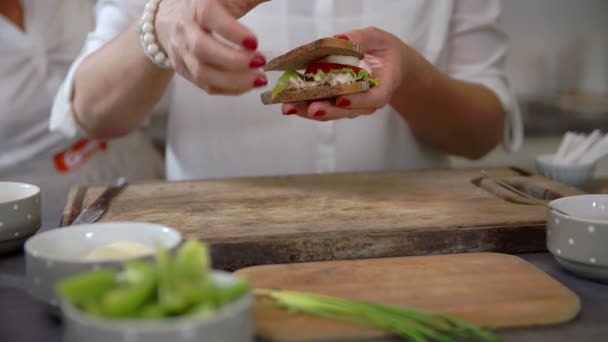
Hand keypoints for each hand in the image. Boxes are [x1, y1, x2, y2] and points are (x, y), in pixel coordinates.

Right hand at [156, 0, 269, 94]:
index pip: (209, 16)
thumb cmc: (206, 5)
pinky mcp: (184, 71)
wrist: (169, 17)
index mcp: (197, 6)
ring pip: (203, 73)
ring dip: (234, 81)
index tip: (254, 42)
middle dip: (233, 60)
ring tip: (260, 79)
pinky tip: (248, 85)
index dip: (232, 31)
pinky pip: (206, 86)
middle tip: (260, 62)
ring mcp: (181, 53)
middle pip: (202, 49)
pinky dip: (229, 89)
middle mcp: (184, 29)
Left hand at [281, 27, 405, 120]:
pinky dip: (307, 106)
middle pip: (348, 111)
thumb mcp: (378, 39)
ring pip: (333, 113)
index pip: (374, 99)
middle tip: (310, 108)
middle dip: (327, 110)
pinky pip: (325, 107)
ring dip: (310, 111)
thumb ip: (361, 39)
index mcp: (384, 86)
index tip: (341, 97)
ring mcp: (353, 105)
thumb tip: (339, 38)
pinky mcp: (340, 104)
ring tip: (291, 107)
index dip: (357, 101)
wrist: (390, 66)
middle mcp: (368, 102)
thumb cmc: (385, 52)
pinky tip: (291, 103)